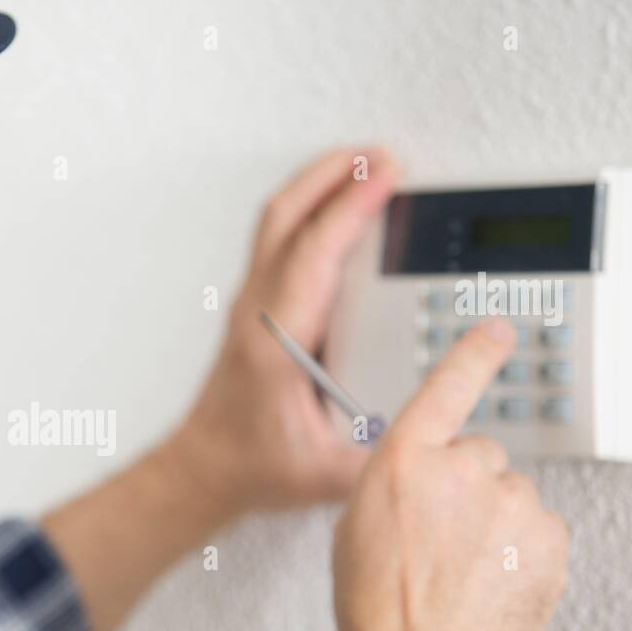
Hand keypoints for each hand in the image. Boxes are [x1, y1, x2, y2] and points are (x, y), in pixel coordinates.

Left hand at [168, 148, 397, 516]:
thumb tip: (427, 441)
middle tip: (379, 155)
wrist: (204, 468)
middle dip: (331, 176)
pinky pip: (281, 241)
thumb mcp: (323, 475)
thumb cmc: (251, 466)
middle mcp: (258, 313)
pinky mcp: (256, 310)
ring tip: (362, 165)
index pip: (313, 255)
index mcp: (276, 341)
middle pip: (285, 219)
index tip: (385, 176)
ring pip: (278, 224)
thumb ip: (376, 461)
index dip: (349, 209)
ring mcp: (252, 306)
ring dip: (318, 186)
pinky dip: (311, 211)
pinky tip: (338, 210)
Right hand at [329, 318, 569, 630]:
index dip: (473, 354)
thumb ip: (396, 484)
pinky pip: (538, 530)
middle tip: (444, 539)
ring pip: (510, 496)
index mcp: (403, 461)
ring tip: (464, 572)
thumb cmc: (377, 607)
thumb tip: (423, 480)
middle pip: (479, 455)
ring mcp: (510, 503)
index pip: (446, 386)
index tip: (497, 332)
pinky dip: (522, 552)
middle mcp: (461, 470)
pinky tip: (491, 583)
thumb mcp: (357, 526)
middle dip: (467, 488)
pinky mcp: (547, 538)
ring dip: (495, 524)